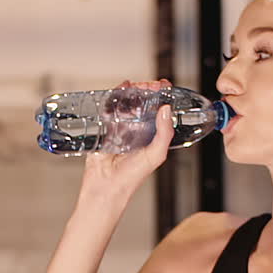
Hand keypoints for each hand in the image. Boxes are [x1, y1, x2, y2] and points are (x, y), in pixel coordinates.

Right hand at [78, 79, 174, 202]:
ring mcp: (121, 129)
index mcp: (152, 137)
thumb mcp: (156, 155)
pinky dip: (115, 97)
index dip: (163, 98)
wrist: (106, 187)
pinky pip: (110, 109)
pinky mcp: (105, 129)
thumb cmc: (131, 177)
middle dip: (147, 91)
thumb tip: (166, 109)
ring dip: (132, 92)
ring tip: (136, 85)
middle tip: (149, 85)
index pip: (159, 112)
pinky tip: (120, 90)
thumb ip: (165, 133)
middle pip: (143, 104)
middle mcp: (137, 131)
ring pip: (127, 104)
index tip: (165, 86)